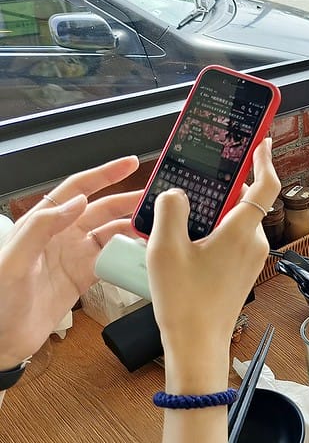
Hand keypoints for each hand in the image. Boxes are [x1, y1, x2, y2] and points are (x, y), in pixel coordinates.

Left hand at [0, 157, 140, 369]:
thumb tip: (78, 203)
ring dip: (133, 229)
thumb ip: (41, 228)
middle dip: (129, 201)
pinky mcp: (83, 278)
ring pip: (111, 234)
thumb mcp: (12, 260)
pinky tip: (145, 255)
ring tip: (158, 228)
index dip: (104, 174)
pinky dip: (130, 256)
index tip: (131, 164)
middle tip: (158, 200)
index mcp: (43, 224)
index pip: (78, 190)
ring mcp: (74, 257)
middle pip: (102, 210)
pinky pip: (112, 261)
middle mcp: (61, 236)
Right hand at [146, 139, 280, 394]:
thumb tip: (178, 195)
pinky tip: (190, 241)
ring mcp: (252, 260)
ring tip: (185, 214)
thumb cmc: (185, 301)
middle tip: (204, 176)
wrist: (198, 345)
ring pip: (238, 223)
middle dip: (227, 187)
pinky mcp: (244, 273)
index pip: (266, 186)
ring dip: (218, 213)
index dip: (266, 161)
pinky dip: (217, 232)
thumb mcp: (165, 248)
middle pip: (246, 202)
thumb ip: (171, 210)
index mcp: (242, 232)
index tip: (263, 143)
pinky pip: (234, 241)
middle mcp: (254, 243)